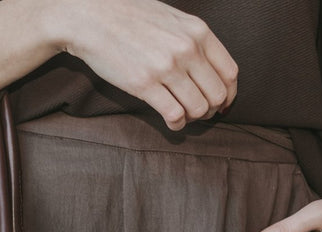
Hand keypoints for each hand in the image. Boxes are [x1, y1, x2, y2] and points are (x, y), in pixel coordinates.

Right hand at [52, 0, 238, 130]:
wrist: (93, 17)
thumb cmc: (130, 17)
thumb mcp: (172, 20)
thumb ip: (192, 40)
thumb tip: (206, 67)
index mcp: (198, 32)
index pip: (229, 72)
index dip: (228, 94)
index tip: (221, 103)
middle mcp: (187, 50)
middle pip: (217, 94)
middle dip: (211, 110)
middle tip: (199, 113)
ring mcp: (167, 68)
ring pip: (198, 108)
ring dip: (193, 119)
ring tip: (183, 117)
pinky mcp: (144, 84)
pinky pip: (174, 114)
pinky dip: (177, 124)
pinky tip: (171, 122)